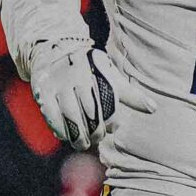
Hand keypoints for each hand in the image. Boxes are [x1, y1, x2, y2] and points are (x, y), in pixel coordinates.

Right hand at [25, 40, 141, 150]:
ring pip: (66, 114)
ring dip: (75, 133)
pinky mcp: (42, 92)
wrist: (55, 51)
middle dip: (91, 129)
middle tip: (97, 139)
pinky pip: (49, 114)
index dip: (106, 119)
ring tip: (82, 144)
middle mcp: (73, 78)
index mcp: (92, 74)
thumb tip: (153, 108)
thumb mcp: (110, 75)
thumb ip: (129, 93)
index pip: (100, 102)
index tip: (111, 130)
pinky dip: (57, 128)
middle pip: (83, 110)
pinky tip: (64, 136)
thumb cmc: (90, 68)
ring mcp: (56, 85)